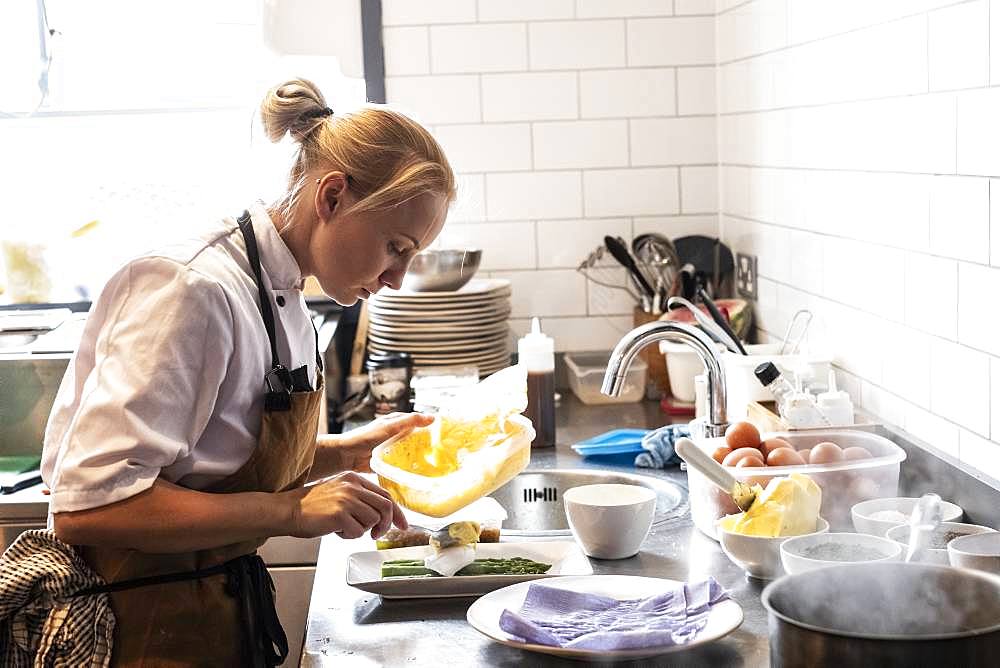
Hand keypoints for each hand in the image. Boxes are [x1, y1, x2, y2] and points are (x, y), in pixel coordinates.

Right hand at [288, 471, 407, 539]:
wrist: (287, 510)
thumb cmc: (312, 506)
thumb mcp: (340, 493)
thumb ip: (360, 499)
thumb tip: (383, 516)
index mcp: (354, 479)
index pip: (385, 494)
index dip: (397, 512)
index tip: (402, 525)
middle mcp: (352, 486)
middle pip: (385, 507)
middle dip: (385, 525)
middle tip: (376, 535)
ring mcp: (346, 499)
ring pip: (372, 520)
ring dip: (361, 530)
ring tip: (343, 528)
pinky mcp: (339, 514)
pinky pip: (357, 531)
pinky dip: (348, 536)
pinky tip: (335, 530)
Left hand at [318, 412, 434, 472]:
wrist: (347, 456)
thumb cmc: (366, 437)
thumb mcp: (390, 426)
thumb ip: (409, 421)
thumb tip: (432, 417)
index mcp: (398, 423)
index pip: (420, 423)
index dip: (432, 428)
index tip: (446, 435)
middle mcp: (398, 435)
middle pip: (418, 439)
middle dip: (429, 445)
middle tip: (444, 454)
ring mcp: (394, 449)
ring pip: (413, 452)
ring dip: (421, 457)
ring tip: (436, 465)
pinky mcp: (391, 462)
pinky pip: (404, 464)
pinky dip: (412, 467)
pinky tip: (420, 474)